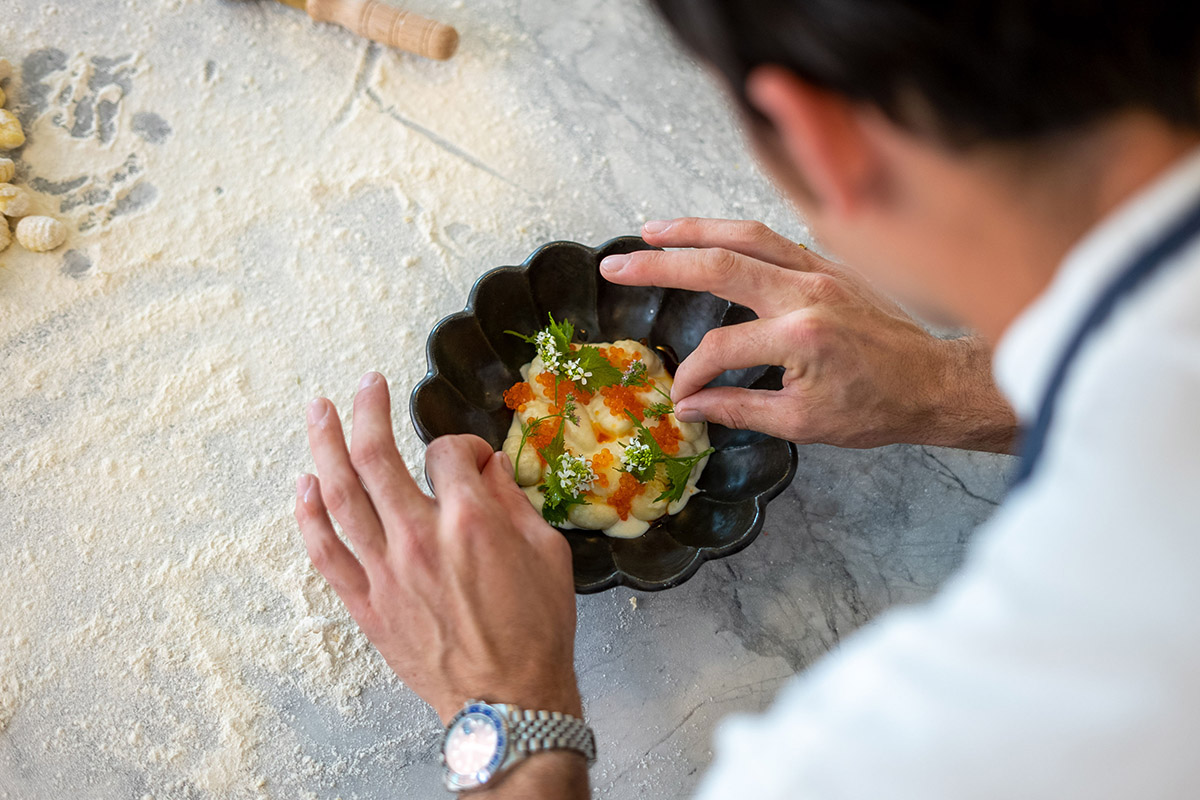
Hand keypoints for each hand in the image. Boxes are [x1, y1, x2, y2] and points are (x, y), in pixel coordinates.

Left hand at [294, 373, 582, 724]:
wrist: (508, 701)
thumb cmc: (535, 631)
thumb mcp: (548, 553)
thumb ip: (513, 501)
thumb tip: (488, 469)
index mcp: (470, 521)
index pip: (448, 454)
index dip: (463, 446)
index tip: (473, 459)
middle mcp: (419, 538)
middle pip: (377, 456)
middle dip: (368, 409)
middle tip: (365, 384)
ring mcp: (386, 571)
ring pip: (340, 495)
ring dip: (325, 446)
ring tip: (318, 411)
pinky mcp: (367, 603)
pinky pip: (326, 551)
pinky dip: (309, 515)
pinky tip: (304, 485)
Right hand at [601, 218, 1015, 452]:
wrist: (934, 384)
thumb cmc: (875, 409)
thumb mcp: (802, 424)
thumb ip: (738, 409)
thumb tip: (688, 406)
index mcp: (800, 336)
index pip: (721, 347)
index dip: (692, 373)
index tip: (680, 395)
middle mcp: (807, 292)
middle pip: (719, 265)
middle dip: (660, 264)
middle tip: (616, 266)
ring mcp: (821, 270)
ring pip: (745, 234)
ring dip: (693, 229)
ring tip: (650, 232)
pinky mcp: (830, 263)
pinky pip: (773, 238)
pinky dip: (734, 233)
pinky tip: (708, 235)